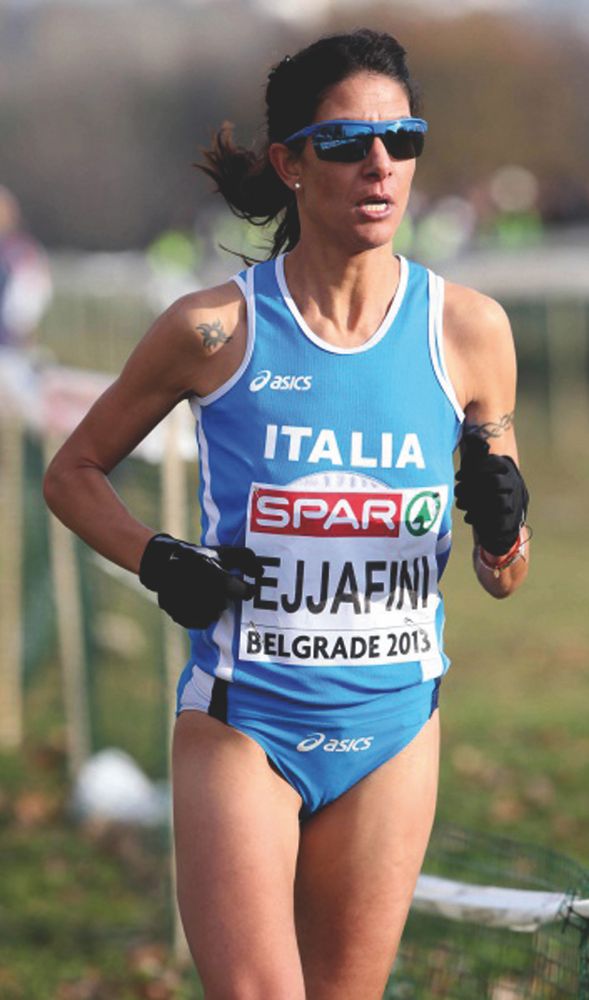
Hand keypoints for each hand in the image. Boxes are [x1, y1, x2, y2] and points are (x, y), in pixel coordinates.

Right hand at [139, 533, 263, 628]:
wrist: (165, 563)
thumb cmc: (201, 557)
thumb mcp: (223, 553)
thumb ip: (246, 560)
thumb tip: (260, 572)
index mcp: (207, 568)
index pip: (235, 587)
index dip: (246, 591)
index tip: (249, 590)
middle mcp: (193, 584)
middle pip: (222, 604)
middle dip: (227, 600)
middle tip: (226, 593)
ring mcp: (182, 599)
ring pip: (211, 616)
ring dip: (216, 609)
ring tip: (213, 598)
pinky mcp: (175, 610)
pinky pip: (198, 623)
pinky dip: (204, 618)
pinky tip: (203, 606)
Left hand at [454, 435, 528, 555]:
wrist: (502, 525)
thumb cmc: (486, 491)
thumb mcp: (482, 471)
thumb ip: (477, 455)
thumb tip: (470, 436)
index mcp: (508, 469)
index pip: (495, 463)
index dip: (475, 468)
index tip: (459, 476)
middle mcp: (515, 484)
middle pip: (494, 482)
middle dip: (472, 487)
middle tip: (458, 490)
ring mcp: (516, 503)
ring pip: (497, 501)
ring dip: (475, 502)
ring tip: (460, 503)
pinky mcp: (512, 520)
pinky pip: (497, 519)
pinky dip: (480, 518)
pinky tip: (468, 516)